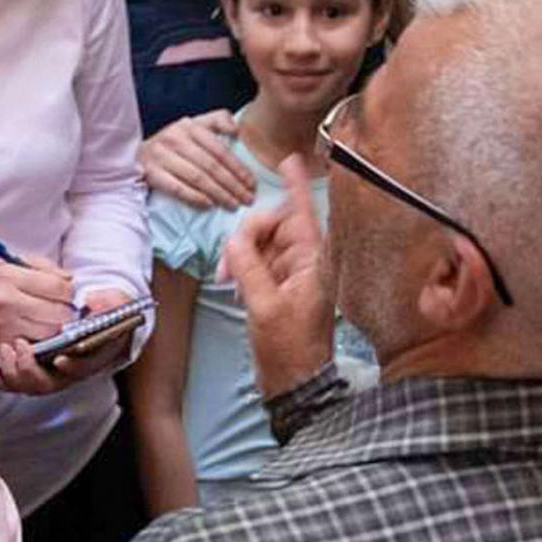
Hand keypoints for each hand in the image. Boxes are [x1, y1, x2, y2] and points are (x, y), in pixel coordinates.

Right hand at [0, 256, 74, 345]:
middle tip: (62, 306)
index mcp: (7, 276)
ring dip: (56, 326)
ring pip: (51, 332)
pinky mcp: (3, 344)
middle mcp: (4, 302)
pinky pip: (37, 345)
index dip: (70, 290)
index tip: (68, 292)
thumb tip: (71, 281)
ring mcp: (3, 327)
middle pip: (58, 312)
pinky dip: (42, 338)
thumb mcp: (18, 263)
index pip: (57, 287)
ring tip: (48, 317)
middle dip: (66, 310)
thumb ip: (47, 269)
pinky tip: (37, 329)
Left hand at [0, 290, 137, 393]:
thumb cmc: (103, 307)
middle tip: (21, 345)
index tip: (60, 358)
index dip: (72, 367)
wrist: (94, 311)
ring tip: (7, 348)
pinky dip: (2, 379)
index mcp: (94, 354)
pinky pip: (14, 383)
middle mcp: (70, 368)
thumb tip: (93, 302)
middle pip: (50, 383)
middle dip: (33, 369)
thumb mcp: (114, 299)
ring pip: (30, 385)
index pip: (82, 368)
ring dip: (16, 372)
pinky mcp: (32, 368)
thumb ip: (109, 300)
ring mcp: (50, 371)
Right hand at [141, 110, 253, 208]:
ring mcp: (161, 156)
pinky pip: (177, 188)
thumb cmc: (174, 142)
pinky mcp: (151, 173)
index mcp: (189, 126)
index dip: (238, 168)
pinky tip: (209, 205)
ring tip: (233, 205)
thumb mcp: (194, 125)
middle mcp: (175, 138)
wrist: (137, 154)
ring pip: (197, 178)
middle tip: (247, 199)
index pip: (220, 150)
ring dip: (219, 194)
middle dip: (233, 185)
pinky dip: (195, 198)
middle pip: (211, 166)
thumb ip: (217, 120)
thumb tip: (237, 129)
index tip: (252, 184)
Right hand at [222, 155, 335, 397]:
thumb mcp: (265, 305)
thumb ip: (249, 266)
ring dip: (240, 254)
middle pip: (273, 223)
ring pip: (260, 241)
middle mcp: (304, 261)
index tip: (291, 158)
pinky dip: (241, 267)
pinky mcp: (276, 285)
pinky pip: (255, 260)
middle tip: (229, 262)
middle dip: (248, 234)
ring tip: (229, 279)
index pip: (303, 212)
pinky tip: (234, 286)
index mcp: (312, 261)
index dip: (296, 184)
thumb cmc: (288, 347)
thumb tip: (235, 239)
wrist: (293, 382)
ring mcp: (289, 273)